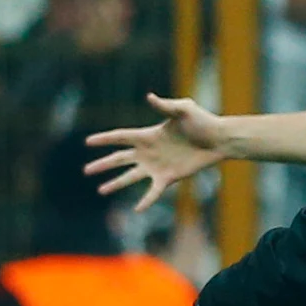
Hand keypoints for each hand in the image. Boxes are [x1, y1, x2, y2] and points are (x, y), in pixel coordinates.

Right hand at [86, 93, 231, 210]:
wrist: (220, 140)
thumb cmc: (203, 122)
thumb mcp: (183, 110)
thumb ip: (165, 106)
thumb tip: (149, 97)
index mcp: (148, 135)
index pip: (120, 137)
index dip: (104, 139)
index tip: (88, 142)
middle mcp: (149, 151)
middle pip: (120, 159)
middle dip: (103, 164)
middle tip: (86, 170)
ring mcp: (157, 166)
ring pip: (131, 176)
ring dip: (116, 183)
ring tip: (101, 190)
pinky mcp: (169, 177)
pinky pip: (154, 191)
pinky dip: (145, 200)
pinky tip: (137, 209)